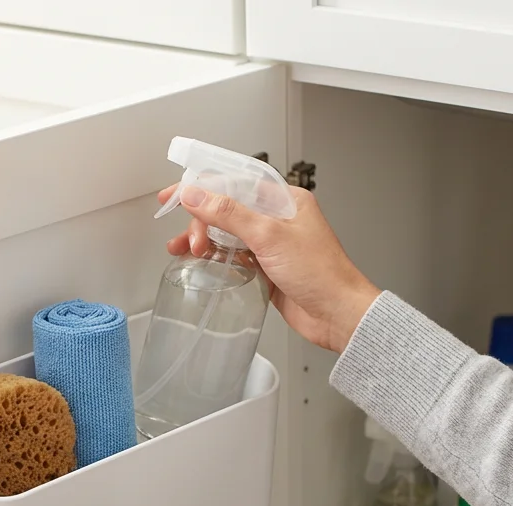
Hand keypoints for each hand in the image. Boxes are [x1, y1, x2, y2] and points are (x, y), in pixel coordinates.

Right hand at [159, 183, 380, 352]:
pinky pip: (233, 256)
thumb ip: (229, 213)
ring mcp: (271, 244)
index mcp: (285, 199)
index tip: (174, 195)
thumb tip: (195, 195)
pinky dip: (215, 257)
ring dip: (203, 239)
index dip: (201, 187)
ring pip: (227, 233)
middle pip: (226, 208)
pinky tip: (200, 262)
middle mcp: (278, 218)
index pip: (234, 182)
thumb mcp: (270, 236)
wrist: (338, 315)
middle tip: (191, 240)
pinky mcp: (266, 267)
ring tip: (183, 251)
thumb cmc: (321, 274)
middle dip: (201, 220)